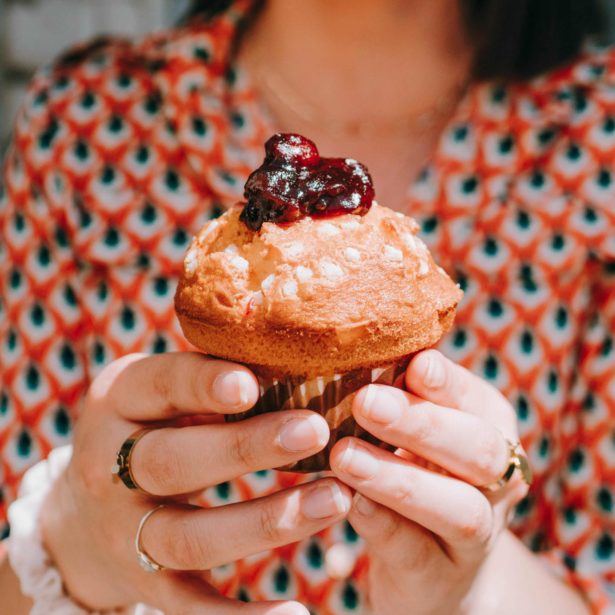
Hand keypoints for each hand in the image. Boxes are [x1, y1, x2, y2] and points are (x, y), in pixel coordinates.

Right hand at [42, 352, 350, 614]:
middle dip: (246, 448)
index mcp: (120, 400)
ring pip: (191, 535)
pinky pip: (191, 606)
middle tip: (315, 430)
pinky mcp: (146, 582)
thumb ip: (210, 373)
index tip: (252, 382)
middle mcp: (112, 465)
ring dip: (265, 521)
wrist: (81, 512)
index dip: (202, 384)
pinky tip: (297, 614)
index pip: (158, 385)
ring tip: (334, 501)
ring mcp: (127, 530)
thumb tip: (303, 348)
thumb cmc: (149, 426)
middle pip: (175, 461)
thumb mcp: (160, 389)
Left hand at [330, 350, 528, 614]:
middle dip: (422, 424)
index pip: (477, 401)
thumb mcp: (417, 432)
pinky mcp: (441, 579)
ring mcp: (476, 536)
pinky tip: (351, 502)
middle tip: (365, 402)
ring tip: (344, 455)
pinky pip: (417, 553)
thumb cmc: (418, 472)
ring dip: (398, 479)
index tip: (416, 364)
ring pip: (457, 507)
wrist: (436, 566)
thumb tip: (346, 345)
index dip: (449, 384)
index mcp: (490, 430)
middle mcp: (496, 481)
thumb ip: (397, 395)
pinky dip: (385, 525)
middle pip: (479, 450)